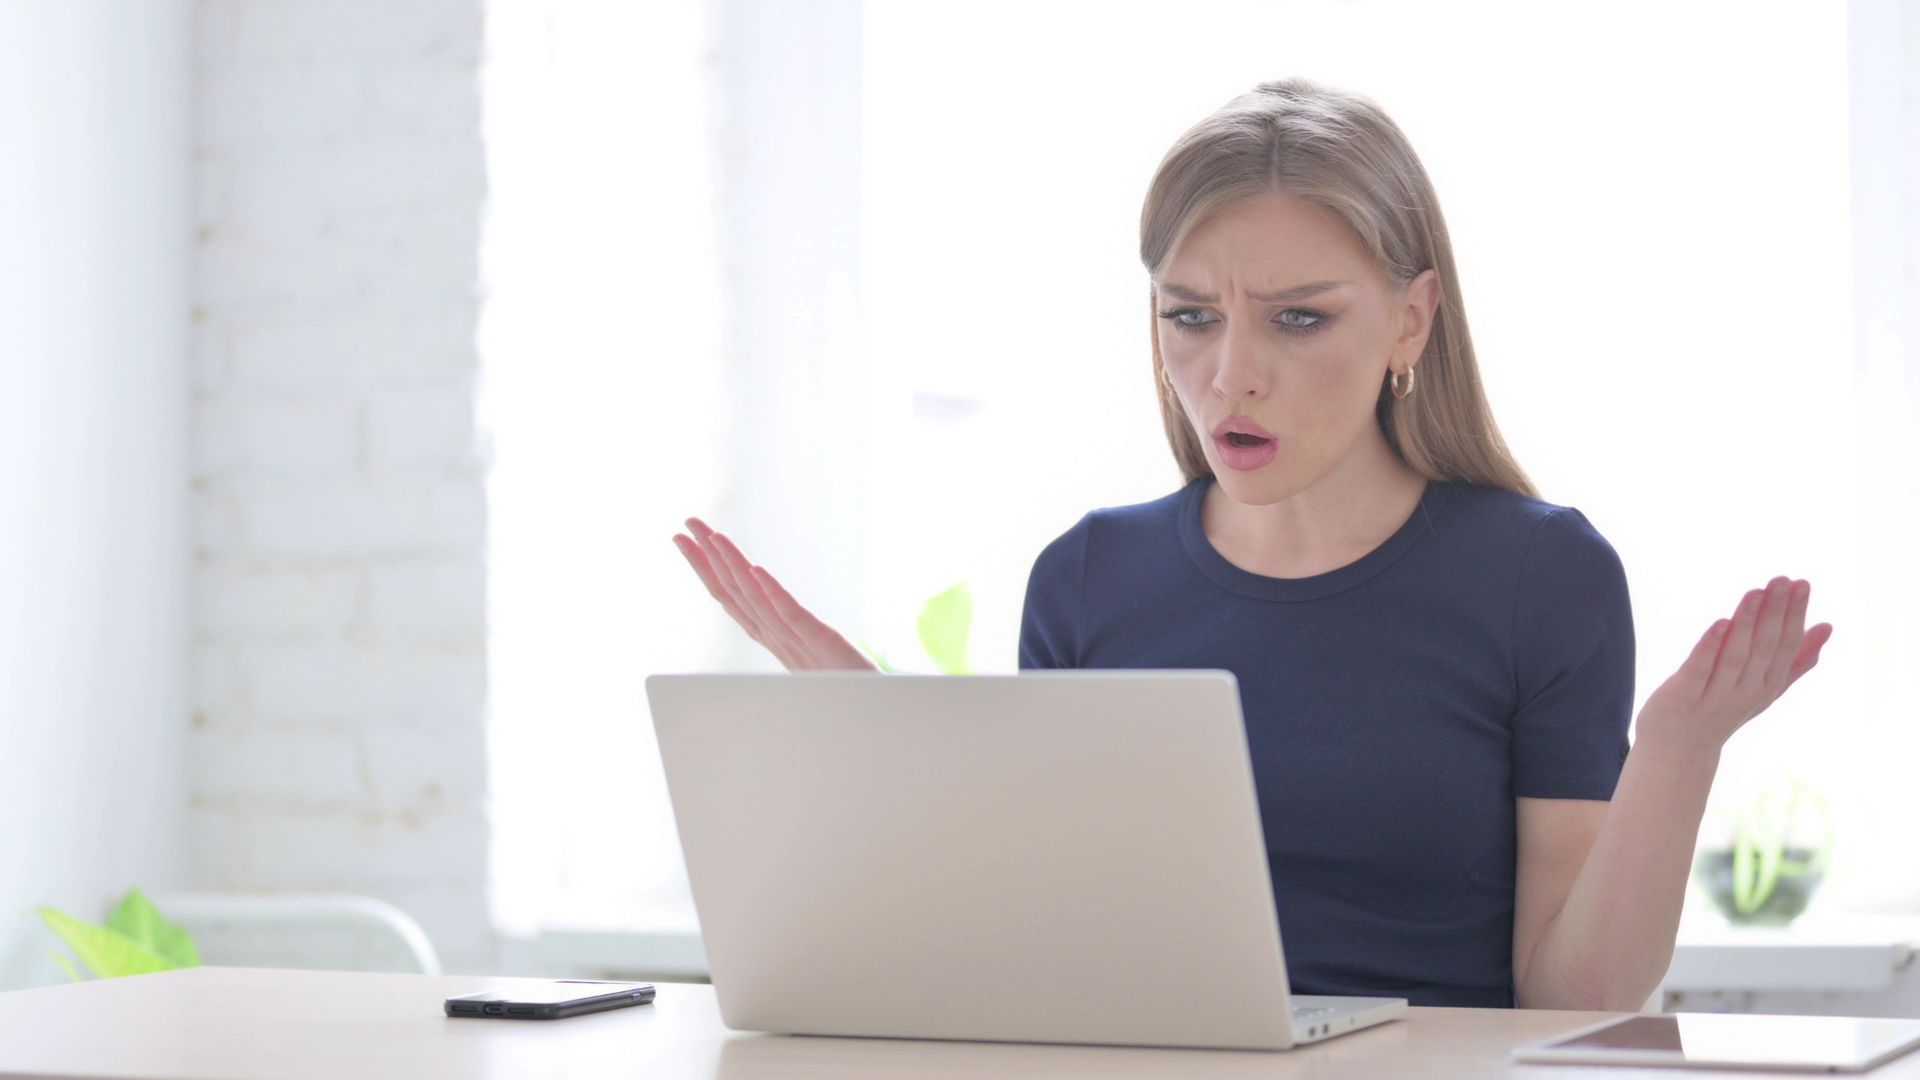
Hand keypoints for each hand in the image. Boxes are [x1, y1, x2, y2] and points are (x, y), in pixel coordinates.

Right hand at [671, 517, 879, 672]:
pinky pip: (792, 615)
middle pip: (734, 594)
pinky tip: (756, 569)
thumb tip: (774, 612)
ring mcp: (797, 642)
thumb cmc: (847, 689)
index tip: (687, 541)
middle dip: (707, 559)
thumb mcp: (812, 658)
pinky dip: (771, 591)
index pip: (732, 599)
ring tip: (713, 536)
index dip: (707, 569)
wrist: (878, 718)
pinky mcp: (822, 643)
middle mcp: (778, 638)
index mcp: (774, 639)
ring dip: (732, 565)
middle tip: (686, 526)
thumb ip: (791, 636)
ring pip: (756, 599)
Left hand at [1635, 575, 1833, 754]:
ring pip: (1735, 656)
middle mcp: (1746, 692)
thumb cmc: (1723, 709)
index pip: (1785, 646)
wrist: (1679, 750)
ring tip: (1755, 593)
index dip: (1794, 615)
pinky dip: (1710, 648)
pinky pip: (1699, 670)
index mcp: (1767, 685)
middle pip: (1764, 648)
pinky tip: (1720, 623)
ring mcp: (1715, 696)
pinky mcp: (1683, 697)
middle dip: (1774, 613)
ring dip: (1746, 623)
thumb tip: (1828, 626)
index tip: (1801, 583)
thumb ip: (1797, 660)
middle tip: (1782, 580)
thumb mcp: (1765, 687)